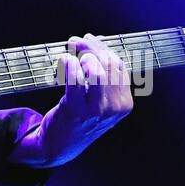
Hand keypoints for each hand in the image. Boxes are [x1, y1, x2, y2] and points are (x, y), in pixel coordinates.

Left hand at [9, 33, 133, 166]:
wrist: (60, 146)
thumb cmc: (79, 118)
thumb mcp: (100, 101)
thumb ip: (103, 76)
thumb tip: (98, 42)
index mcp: (124, 103)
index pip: (119, 66)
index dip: (103, 48)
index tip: (89, 39)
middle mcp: (115, 107)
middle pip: (108, 64)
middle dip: (90, 46)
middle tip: (74, 41)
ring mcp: (97, 110)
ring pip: (96, 69)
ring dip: (82, 55)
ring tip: (70, 53)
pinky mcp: (76, 110)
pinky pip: (75, 78)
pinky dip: (68, 64)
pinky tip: (63, 62)